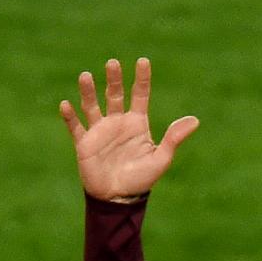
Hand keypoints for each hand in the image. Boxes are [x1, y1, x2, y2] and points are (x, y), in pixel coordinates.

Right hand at [60, 59, 200, 202]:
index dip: (141, 78)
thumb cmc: (141, 180)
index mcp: (137, 123)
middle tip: (112, 63)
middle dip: (114, 79)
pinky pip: (75, 127)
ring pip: (92, 105)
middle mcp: (117, 122)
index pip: (139, 95)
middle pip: (114, 94)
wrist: (119, 200)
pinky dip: (70, 117)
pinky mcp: (85, 144)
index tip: (143, 61)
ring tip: (86, 76)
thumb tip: (195, 120)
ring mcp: (100, 131)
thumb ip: (174, 138)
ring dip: (88, 91)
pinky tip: (66, 104)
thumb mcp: (161, 159)